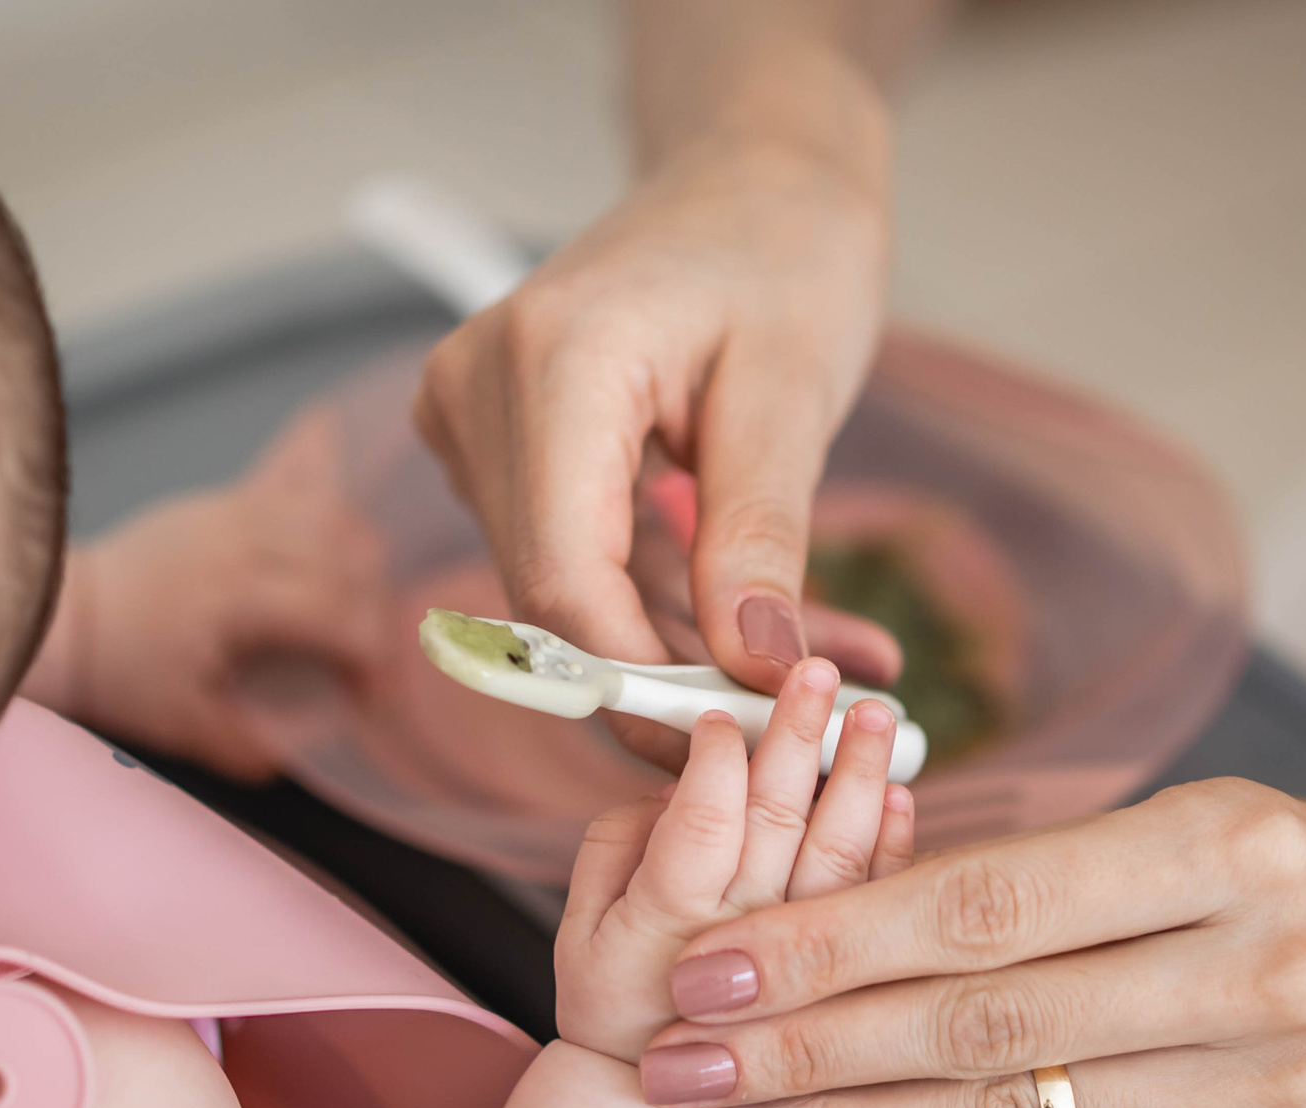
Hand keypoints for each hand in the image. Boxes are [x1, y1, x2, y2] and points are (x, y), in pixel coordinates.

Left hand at [27, 408, 386, 780]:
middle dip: (374, 611)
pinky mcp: (224, 500)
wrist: (67, 618)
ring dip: (361, 563)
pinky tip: (335, 555)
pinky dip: (331, 522)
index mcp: (234, 599)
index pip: (337, 613)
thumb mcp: (183, 728)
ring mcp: (233, 512)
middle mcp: (241, 542)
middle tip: (366, 655)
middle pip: (349, 558)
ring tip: (354, 608)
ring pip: (333, 516)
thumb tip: (303, 755)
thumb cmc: (121, 673)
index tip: (372, 695)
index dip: (371, 656)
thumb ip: (248, 747)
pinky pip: (300, 491)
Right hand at [412, 126, 899, 764]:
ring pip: (574, 594)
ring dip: (692, 645)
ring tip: (829, 658)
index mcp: (551, 365)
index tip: (741, 736)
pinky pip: (583, 559)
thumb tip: (752, 668)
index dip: (643, 684)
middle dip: (680, 677)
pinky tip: (770, 624)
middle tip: (803, 719)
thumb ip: (762, 535)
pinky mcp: (502, 448)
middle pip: (557, 601)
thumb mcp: (794, 391)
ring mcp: (477, 420)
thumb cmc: (782, 250)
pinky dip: (675, 602)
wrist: (752, 173)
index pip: (566, 581)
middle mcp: (479, 392)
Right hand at [555, 658, 915, 1066]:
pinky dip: (895, 845)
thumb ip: (616, 845)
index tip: (723, 707)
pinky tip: (900, 796)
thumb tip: (672, 784)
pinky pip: (879, 903)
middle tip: (814, 672)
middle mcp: (741, 936)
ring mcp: (802, 959)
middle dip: (798, 734)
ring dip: (860, 775)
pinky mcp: (847, 975)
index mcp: (667, 918)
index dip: (718, 754)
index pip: (702, 817)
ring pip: (840, 853)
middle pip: (779, 819)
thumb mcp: (579, 930)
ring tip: (872, 713)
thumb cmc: (617, 1010)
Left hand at [637, 778, 1305, 1107]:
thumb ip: (1042, 872)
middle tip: (674, 1067)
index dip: (839, 943)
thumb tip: (836, 911)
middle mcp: (1263, 975)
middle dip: (806, 1053)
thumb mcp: (1195, 820)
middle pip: (988, 1027)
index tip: (715, 965)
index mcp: (1235, 847)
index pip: (997, 906)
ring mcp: (1272, 1093)